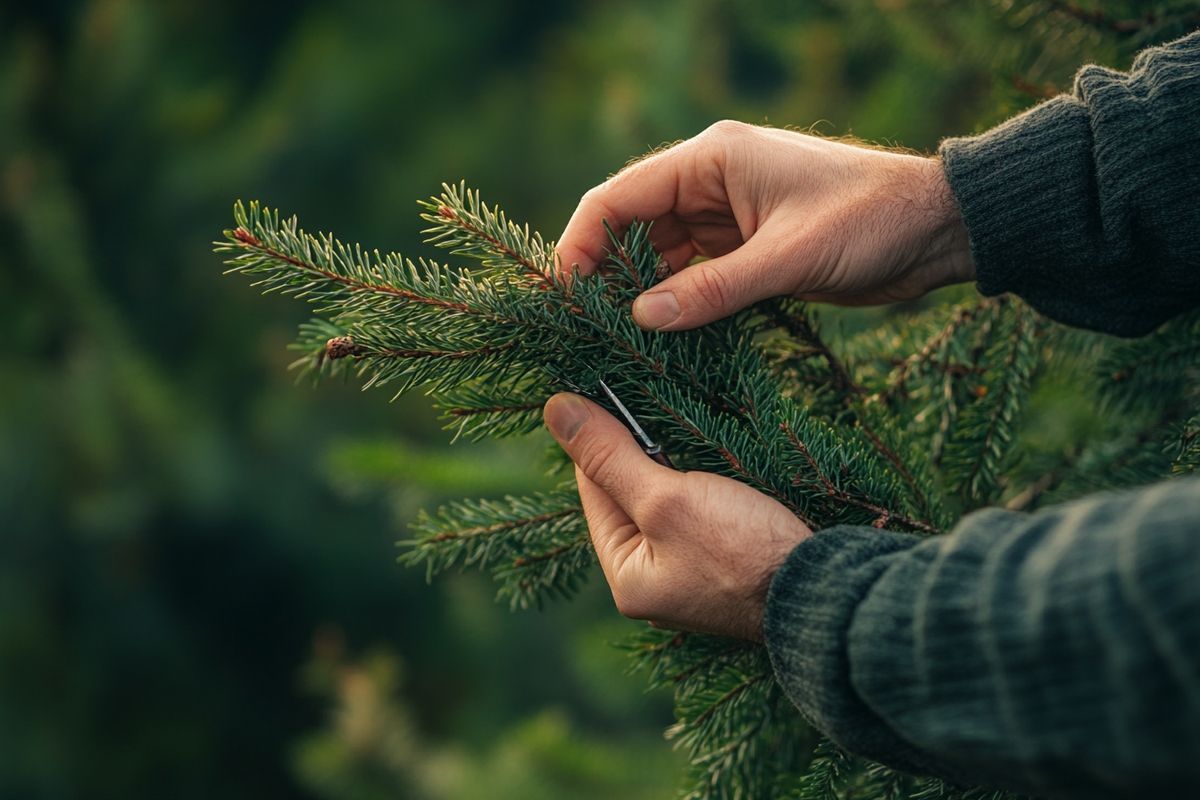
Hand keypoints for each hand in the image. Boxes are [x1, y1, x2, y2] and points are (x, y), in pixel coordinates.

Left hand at [543, 392, 810, 640]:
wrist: (826, 590)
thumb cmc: (740, 552)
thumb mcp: (665, 499)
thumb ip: (610, 456)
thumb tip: (555, 411)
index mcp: (627, 578)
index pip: (594, 491)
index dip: (597, 438)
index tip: (603, 388)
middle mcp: (654, 582)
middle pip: (629, 497)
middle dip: (638, 449)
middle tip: (644, 396)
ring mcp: (693, 575)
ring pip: (667, 501)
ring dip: (672, 461)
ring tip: (677, 415)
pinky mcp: (729, 562)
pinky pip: (699, 512)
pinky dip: (700, 480)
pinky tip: (712, 450)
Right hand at [556, 120, 974, 330]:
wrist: (937, 228)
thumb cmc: (870, 221)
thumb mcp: (788, 258)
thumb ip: (713, 291)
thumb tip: (640, 319)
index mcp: (711, 160)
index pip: (620, 197)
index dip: (581, 243)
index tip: (561, 296)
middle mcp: (710, 183)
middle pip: (632, 228)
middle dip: (605, 276)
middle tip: (583, 330)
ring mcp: (728, 218)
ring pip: (661, 257)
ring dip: (641, 295)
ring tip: (617, 343)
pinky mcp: (747, 250)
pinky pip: (695, 277)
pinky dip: (678, 305)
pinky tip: (663, 339)